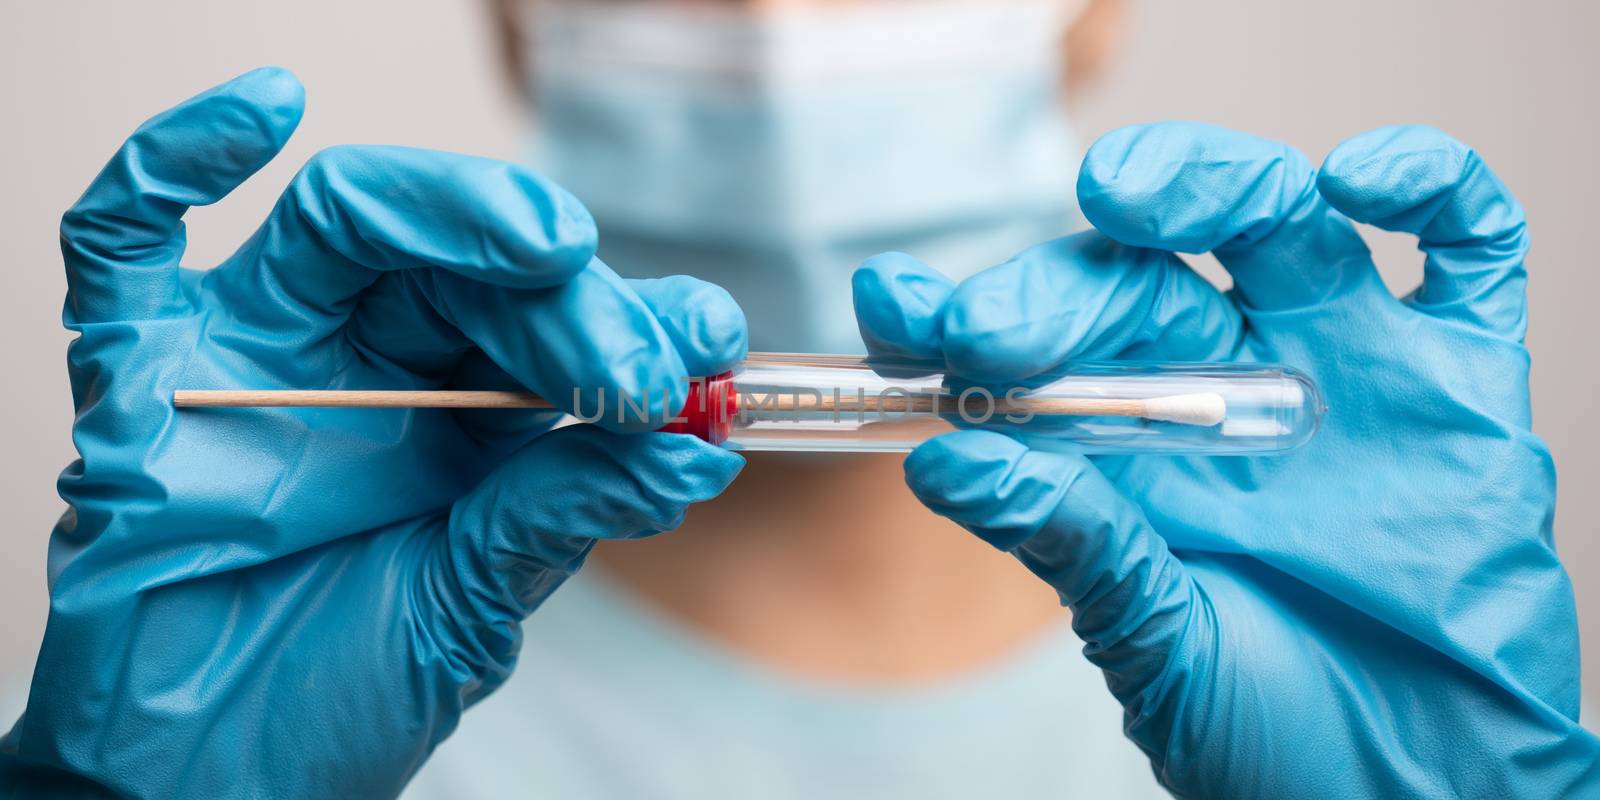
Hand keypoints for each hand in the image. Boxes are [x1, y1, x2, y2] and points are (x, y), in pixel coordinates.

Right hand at [0, 68, 744, 797]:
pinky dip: (175, 157)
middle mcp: (366, 364)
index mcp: (460, 413)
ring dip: (456, 212)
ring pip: (350, 220)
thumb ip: (565, 514)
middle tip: (634, 358)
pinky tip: (263, 112)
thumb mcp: (474, 603)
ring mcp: (255, 352)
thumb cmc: (336, 694)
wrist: (205, 783)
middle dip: (567, 291)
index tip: (708, 343)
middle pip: (466, 259)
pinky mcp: (137, 369)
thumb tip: (698, 449)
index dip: (633, 314)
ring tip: (548, 247)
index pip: (550, 317)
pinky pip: (125, 240)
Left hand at [854, 122, 1597, 796]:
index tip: (894, 310)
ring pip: (1272, 217)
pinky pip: (1464, 244)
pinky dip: (1425, 186)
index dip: (960, 316)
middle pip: (1137, 274)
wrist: (1429, 794)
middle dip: (1053, 289)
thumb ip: (1072, 543)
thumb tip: (941, 461)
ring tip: (1125, 196)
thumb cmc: (1282, 734)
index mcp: (1136, 446)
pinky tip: (1358, 183)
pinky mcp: (1463, 376)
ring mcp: (1346, 368)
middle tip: (988, 331)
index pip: (1037, 344)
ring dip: (1198, 182)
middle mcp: (1229, 386)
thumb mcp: (1156, 640)